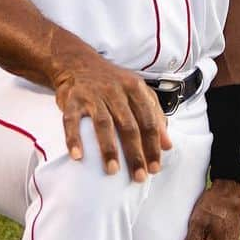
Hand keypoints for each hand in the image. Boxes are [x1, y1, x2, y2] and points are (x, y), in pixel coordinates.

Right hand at [51, 47, 170, 181]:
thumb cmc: (112, 83)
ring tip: (113, 170)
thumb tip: (167, 145)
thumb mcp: (137, 92)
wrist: (77, 63)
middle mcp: (115, 90)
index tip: (156, 167)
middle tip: (139, 176)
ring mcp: (92, 95)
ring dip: (108, 149)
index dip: (153, 145)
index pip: (148, 121)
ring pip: (103, 124)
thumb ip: (154, 115)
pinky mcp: (72, 100)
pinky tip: (78, 156)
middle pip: (129, 125)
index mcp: (135, 88)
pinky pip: (72, 121)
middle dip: (135, 153)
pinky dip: (74, 139)